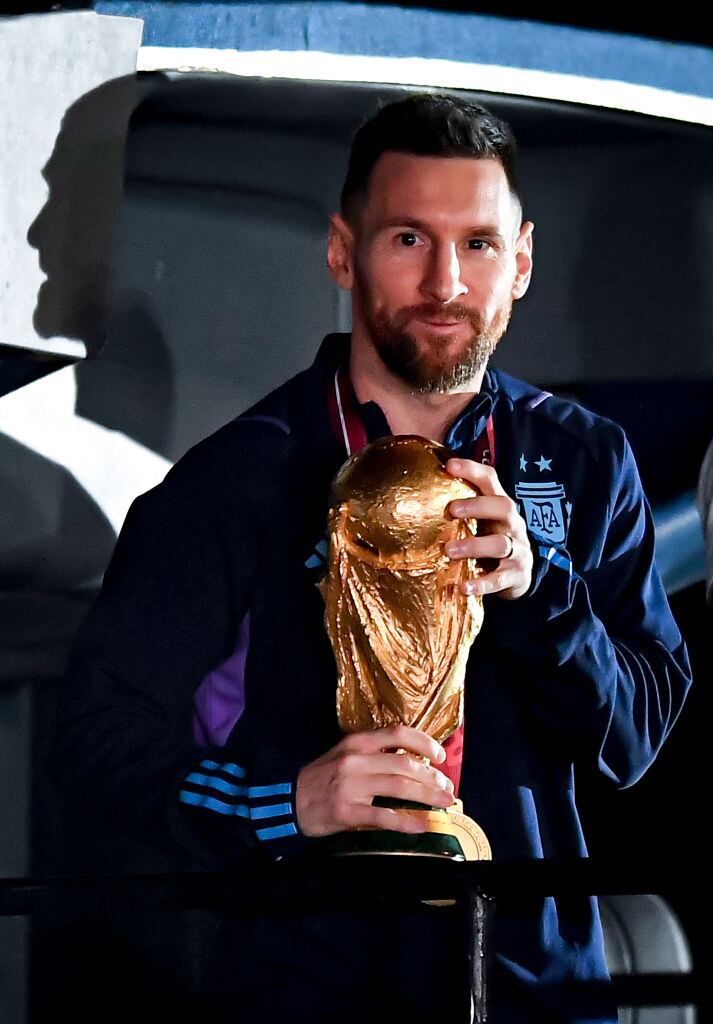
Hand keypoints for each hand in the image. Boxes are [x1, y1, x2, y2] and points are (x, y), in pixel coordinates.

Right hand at [295, 724, 454, 837]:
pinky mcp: (347, 812)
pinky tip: (422, 825)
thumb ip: (374, 753)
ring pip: (399, 788)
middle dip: (432, 778)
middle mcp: (356, 760)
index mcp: (357, 742)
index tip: (441, 756)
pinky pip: (384, 817)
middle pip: (405, 765)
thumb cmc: (323, 777)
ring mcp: (351, 787)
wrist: (289, 801)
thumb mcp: (345, 754)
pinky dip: (407, 822)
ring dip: (427, 797)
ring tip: (443, 804)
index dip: (424, 743)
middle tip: (447, 788)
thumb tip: (413, 759)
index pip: (398, 734)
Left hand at [444, 457, 532, 600]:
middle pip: (504, 506)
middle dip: (478, 506)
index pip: (491, 480)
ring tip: (448, 551)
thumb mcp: (480, 522)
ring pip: (500, 544)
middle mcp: (512, 525)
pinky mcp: (516, 575)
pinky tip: (464, 588)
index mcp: (499, 507)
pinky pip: (500, 579)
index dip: (472, 470)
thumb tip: (417, 492)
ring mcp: (517, 549)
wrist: (517, 576)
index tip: (449, 465)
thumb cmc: (489, 541)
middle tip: (452, 509)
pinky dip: (482, 584)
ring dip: (474, 545)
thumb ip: (460, 509)